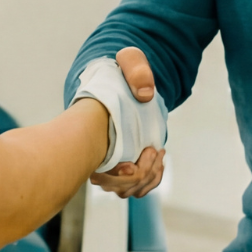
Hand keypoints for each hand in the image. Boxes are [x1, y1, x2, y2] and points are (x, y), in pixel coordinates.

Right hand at [89, 47, 164, 197]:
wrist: (122, 80)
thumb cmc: (121, 71)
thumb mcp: (129, 61)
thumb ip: (136, 70)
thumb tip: (145, 95)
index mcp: (93, 135)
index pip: (101, 174)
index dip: (121, 176)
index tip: (136, 160)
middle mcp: (98, 156)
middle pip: (118, 187)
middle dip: (140, 175)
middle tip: (152, 149)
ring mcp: (111, 164)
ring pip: (129, 190)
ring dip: (149, 176)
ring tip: (157, 152)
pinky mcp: (124, 165)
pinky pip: (138, 186)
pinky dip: (153, 178)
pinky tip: (158, 158)